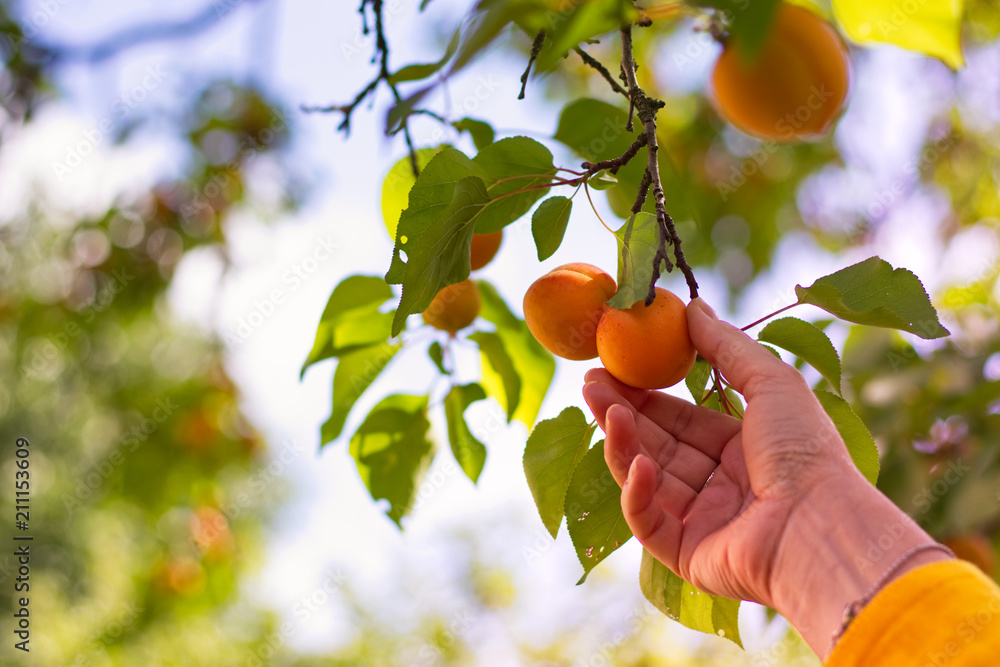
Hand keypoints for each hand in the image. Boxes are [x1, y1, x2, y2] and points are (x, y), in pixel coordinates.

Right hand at [582, 298, 865, 606]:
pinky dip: (637, 492)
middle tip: (589, 383)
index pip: (681, 419)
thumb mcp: (770, 382)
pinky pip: (649, 521)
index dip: (646, 394)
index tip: (613, 368)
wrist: (822, 526)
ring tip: (605, 409)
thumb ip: (725, 345)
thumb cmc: (805, 451)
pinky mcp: (686, 554)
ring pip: (647, 479)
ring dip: (623, 444)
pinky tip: (640, 464)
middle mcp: (721, 485)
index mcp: (743, 449)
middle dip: (622, 414)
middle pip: (658, 445)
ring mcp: (702, 521)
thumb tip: (691, 305)